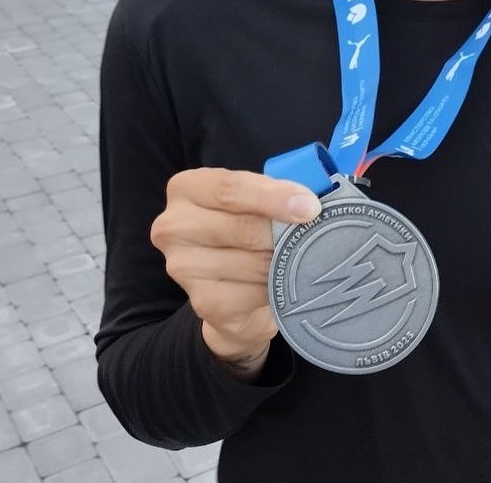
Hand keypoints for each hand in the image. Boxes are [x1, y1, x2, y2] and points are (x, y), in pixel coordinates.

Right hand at [150, 168, 320, 375]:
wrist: (232, 291)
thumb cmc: (248, 231)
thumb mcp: (255, 201)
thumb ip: (276, 191)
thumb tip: (312, 199)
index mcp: (186, 188)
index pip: (229, 187)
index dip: (273, 196)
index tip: (310, 206)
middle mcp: (174, 226)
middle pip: (241, 226)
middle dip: (285, 231)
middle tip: (317, 232)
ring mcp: (183, 267)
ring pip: (252, 261)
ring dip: (285, 259)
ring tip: (302, 255)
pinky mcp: (202, 302)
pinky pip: (254, 292)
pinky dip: (278, 286)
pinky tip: (286, 280)